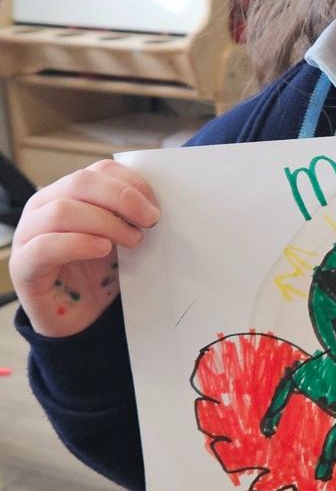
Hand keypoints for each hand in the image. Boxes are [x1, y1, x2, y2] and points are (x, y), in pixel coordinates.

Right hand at [10, 160, 159, 337]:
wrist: (79, 319)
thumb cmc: (98, 274)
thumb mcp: (120, 240)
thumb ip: (130, 218)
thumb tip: (156, 205)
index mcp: (66, 193)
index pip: (98, 171)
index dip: (130, 183)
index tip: (155, 205)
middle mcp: (43, 207)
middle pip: (80, 183)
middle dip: (122, 198)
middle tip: (150, 219)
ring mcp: (28, 234)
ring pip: (62, 211)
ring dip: (106, 222)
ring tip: (133, 240)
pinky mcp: (23, 265)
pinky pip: (46, 246)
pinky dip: (78, 244)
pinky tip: (103, 249)